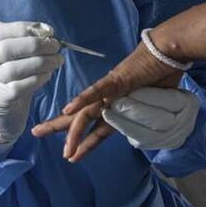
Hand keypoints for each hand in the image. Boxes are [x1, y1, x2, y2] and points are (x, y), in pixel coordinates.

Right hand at [0, 21, 63, 148]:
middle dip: (36, 44)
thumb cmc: (8, 84)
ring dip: (42, 61)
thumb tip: (48, 34)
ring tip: (57, 60)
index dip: (26, 28)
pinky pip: (22, 86)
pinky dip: (39, 77)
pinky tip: (48, 74)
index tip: (49, 31)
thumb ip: (23, 47)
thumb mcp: (9, 61)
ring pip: (15, 68)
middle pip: (7, 48)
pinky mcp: (1, 100)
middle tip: (56, 46)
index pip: (0, 32)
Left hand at [31, 40, 180, 161]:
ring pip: (86, 113)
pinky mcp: (117, 81)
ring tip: (60, 146)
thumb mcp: (156, 105)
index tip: (70, 153)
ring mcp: (112, 91)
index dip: (82, 140)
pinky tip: (68, 109)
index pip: (95, 127)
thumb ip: (147, 117)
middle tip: (35, 133)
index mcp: (116, 105)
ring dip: (72, 130)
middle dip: (58, 127)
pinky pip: (98, 92)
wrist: (169, 53)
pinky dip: (82, 100)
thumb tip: (148, 130)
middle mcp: (109, 99)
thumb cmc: (163, 75)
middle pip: (81, 118)